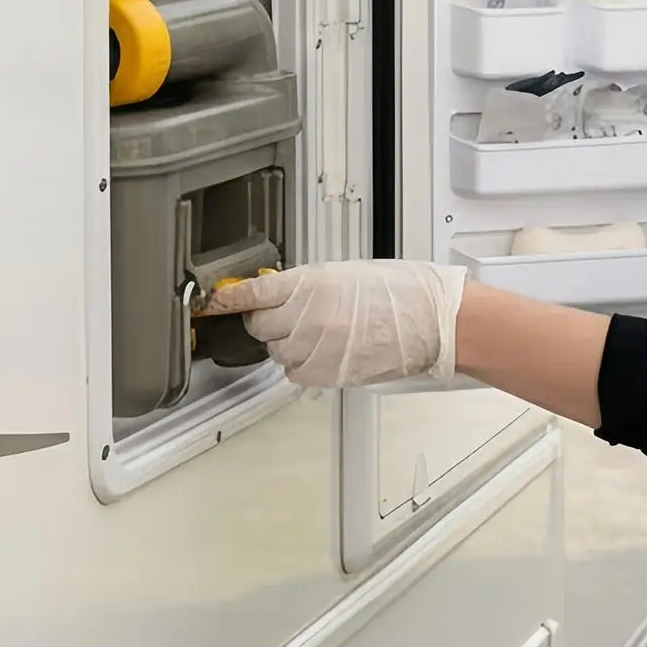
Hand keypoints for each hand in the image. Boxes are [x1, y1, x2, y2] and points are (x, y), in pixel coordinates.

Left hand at [201, 261, 466, 387]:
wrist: (432, 322)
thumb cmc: (402, 292)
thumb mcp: (348, 274)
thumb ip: (310, 286)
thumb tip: (284, 295)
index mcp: (311, 283)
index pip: (253, 292)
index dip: (228, 298)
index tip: (214, 302)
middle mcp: (308, 316)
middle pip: (259, 326)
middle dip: (267, 321)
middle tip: (289, 315)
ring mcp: (316, 347)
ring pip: (277, 351)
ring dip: (288, 343)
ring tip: (320, 332)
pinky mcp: (327, 373)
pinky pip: (295, 372)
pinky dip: (302, 364)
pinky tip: (326, 350)